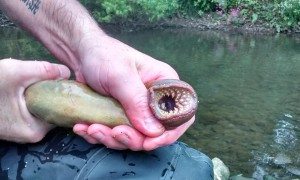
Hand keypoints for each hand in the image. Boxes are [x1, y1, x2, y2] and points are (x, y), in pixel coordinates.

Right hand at [0, 59, 69, 142]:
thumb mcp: (16, 72)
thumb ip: (45, 70)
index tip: (70, 82)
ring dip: (43, 95)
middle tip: (55, 77)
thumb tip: (66, 71)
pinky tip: (31, 86)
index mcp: (36, 130)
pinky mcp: (15, 125)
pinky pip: (32, 110)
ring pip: (42, 109)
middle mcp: (31, 135)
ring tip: (43, 80)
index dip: (67, 96)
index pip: (62, 113)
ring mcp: (22, 131)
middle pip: (53, 111)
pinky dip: (34, 98)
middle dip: (54, 94)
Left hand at [73, 35, 194, 150]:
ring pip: (133, 137)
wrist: (81, 55)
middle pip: (155, 133)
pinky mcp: (120, 117)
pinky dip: (99, 136)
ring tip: (92, 128)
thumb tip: (154, 131)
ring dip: (111, 139)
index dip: (168, 133)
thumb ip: (137, 102)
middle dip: (132, 138)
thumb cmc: (103, 56)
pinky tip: (85, 127)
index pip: (180, 116)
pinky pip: (114, 135)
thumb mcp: (120, 76)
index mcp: (164, 85)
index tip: (147, 142)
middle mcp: (154, 100)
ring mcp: (137, 111)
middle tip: (112, 132)